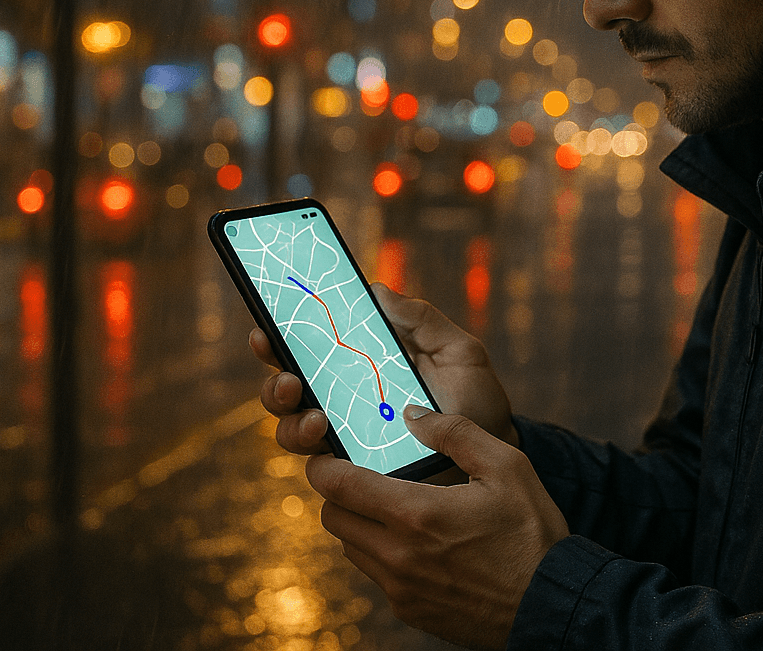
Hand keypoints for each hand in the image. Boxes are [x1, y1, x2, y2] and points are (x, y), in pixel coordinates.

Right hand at [251, 282, 518, 457]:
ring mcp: (346, 436)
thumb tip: (376, 290)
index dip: (279, 334)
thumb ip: (422, 320)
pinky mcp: (354, 471)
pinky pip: (316, 464)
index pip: (310, 347)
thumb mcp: (457, 351)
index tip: (268, 325)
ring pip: (290, 427)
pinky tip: (327, 438)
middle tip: (289, 377)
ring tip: (315, 416)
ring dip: (290, 419)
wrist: (494, 456)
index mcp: (362, 363)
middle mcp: (344, 399)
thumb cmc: (475, 399)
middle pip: (285, 387)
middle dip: (274, 381)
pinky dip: (313, 450)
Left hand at [307, 405, 568, 649]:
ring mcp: (401, 588)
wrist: (551, 604)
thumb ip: (455, 433)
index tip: (326, 454)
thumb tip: (412, 416)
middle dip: (339, 494)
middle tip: (361, 476)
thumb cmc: (532, 532)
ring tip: (392, 507)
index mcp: (416, 513)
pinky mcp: (410, 610)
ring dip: (359, 524)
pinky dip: (382, 553)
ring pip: (351, 548)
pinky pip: (376, 575)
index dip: (323, 466)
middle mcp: (397, 555)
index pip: (339, 486)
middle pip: (333, 519)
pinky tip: (417, 541)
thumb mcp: (506, 466)